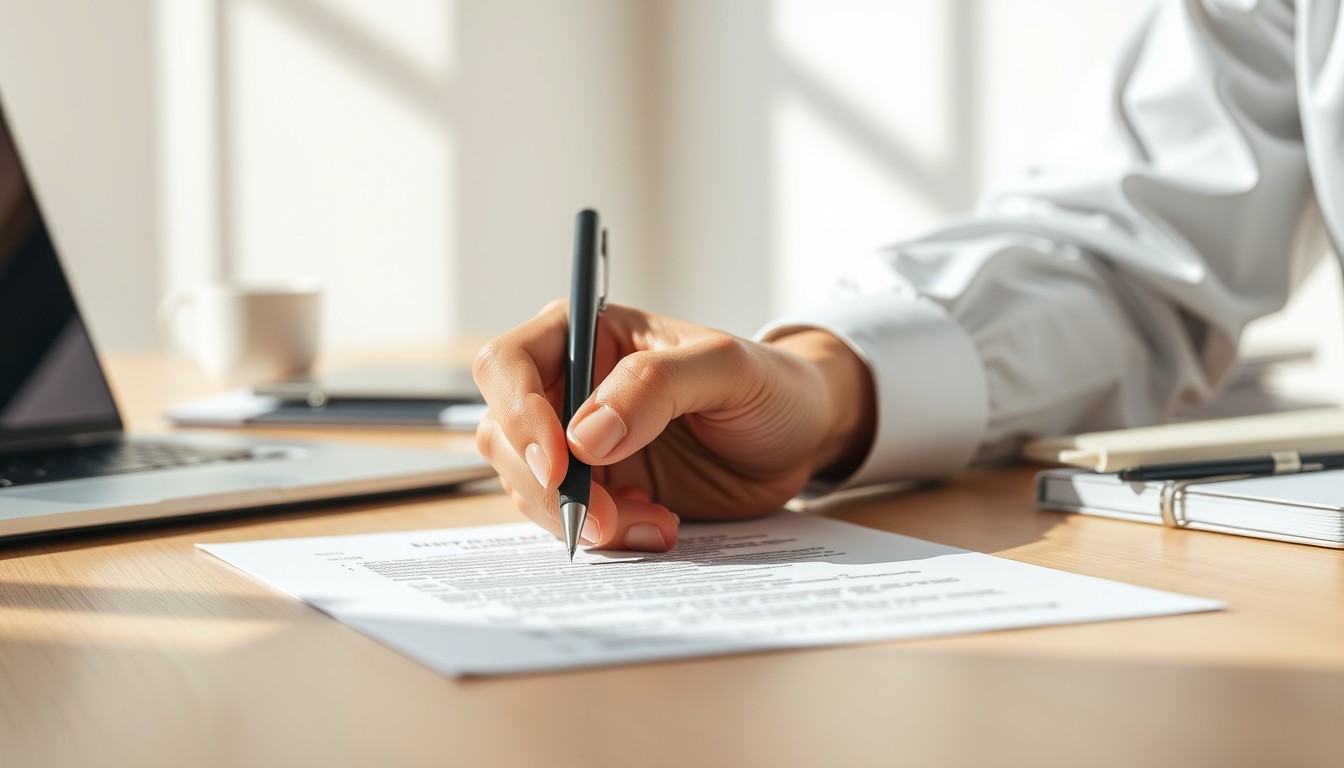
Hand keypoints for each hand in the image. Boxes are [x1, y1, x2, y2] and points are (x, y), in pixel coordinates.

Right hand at [472, 302, 875, 551]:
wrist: (801, 438)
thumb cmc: (770, 385)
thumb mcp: (727, 369)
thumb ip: (656, 385)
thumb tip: (586, 434)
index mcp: (587, 333)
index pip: (508, 364)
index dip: (518, 414)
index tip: (559, 466)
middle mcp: (570, 385)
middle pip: (504, 434)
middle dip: (547, 485)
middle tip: (604, 518)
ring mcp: (579, 443)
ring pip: (529, 486)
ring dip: (580, 517)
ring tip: (652, 521)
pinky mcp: (600, 490)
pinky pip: (570, 520)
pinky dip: (605, 534)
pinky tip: (656, 524)